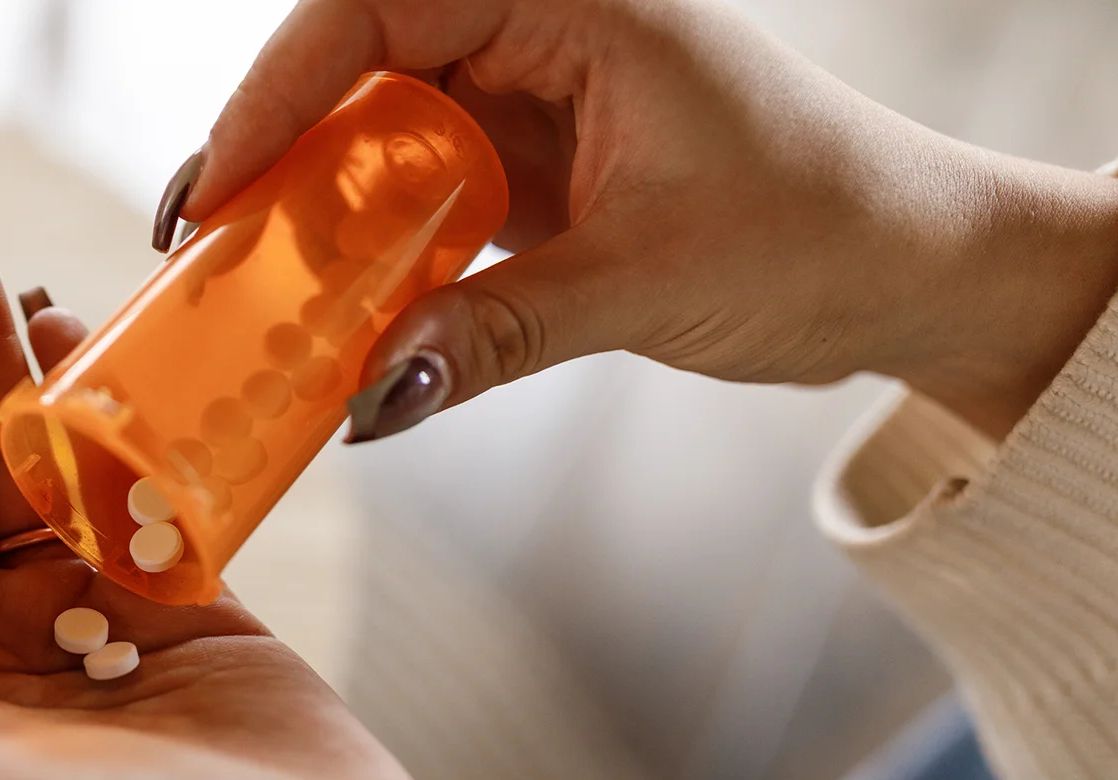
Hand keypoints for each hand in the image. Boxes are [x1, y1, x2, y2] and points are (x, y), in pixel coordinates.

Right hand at [175, 0, 1117, 439]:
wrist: (912, 269)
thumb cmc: (822, 232)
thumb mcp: (646, 283)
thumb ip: (496, 335)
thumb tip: (366, 401)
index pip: (383, 7)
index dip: (281, 87)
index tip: (222, 185)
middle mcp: (545, 26)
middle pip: (360, 61)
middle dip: (276, 149)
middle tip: (204, 247)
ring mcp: (535, 95)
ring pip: (381, 129)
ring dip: (318, 207)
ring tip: (250, 286)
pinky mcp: (534, 163)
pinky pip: (421, 189)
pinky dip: (374, 247)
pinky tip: (335, 308)